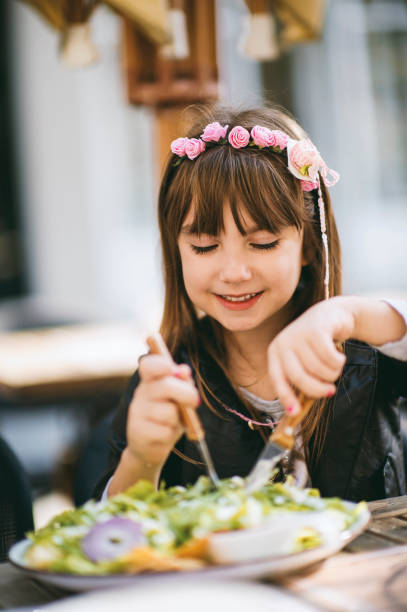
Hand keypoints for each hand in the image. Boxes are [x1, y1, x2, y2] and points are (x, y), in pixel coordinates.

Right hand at [126, 355, 199, 467]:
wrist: (150, 447)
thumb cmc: (167, 417)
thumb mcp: (178, 398)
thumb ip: (182, 382)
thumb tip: (184, 370)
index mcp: (150, 381)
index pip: (148, 365)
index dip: (159, 363)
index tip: (170, 368)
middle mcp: (141, 394)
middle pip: (165, 386)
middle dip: (186, 393)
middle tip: (196, 401)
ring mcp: (137, 413)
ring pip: (168, 411)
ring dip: (178, 419)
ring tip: (173, 422)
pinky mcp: (139, 434)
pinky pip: (165, 431)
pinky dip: (171, 434)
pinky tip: (165, 435)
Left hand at [267, 297, 353, 413]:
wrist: (332, 315)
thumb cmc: (316, 345)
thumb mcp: (304, 361)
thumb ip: (301, 381)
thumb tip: (297, 411)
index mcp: (275, 353)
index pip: (277, 379)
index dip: (286, 397)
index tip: (295, 411)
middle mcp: (283, 343)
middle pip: (299, 377)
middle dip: (317, 389)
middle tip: (330, 391)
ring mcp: (298, 334)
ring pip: (318, 369)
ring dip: (332, 373)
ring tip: (334, 366)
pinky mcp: (316, 329)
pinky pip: (330, 358)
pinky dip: (339, 361)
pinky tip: (339, 354)